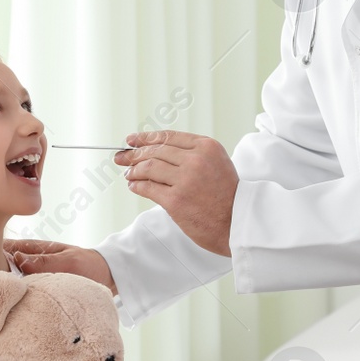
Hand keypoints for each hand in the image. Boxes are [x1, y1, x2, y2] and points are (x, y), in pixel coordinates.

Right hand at [4, 238, 117, 294]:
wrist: (105, 277)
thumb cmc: (87, 265)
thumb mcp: (68, 262)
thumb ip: (44, 262)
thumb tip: (16, 258)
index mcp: (31, 248)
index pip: (1, 248)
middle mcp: (26, 262)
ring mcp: (29, 277)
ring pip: (8, 283)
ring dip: (2, 292)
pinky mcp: (34, 291)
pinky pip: (19, 295)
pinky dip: (14, 301)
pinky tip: (6, 312)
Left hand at [113, 131, 236, 257]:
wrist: (238, 223)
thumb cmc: (228, 196)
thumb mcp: (218, 163)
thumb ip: (193, 154)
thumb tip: (159, 151)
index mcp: (207, 147)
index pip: (167, 137)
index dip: (145, 137)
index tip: (132, 140)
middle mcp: (195, 159)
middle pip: (155, 150)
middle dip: (133, 153)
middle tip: (121, 157)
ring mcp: (185, 180)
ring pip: (148, 167)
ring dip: (134, 170)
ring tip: (129, 174)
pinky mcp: (175, 200)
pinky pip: (148, 187)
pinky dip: (137, 185)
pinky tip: (134, 185)